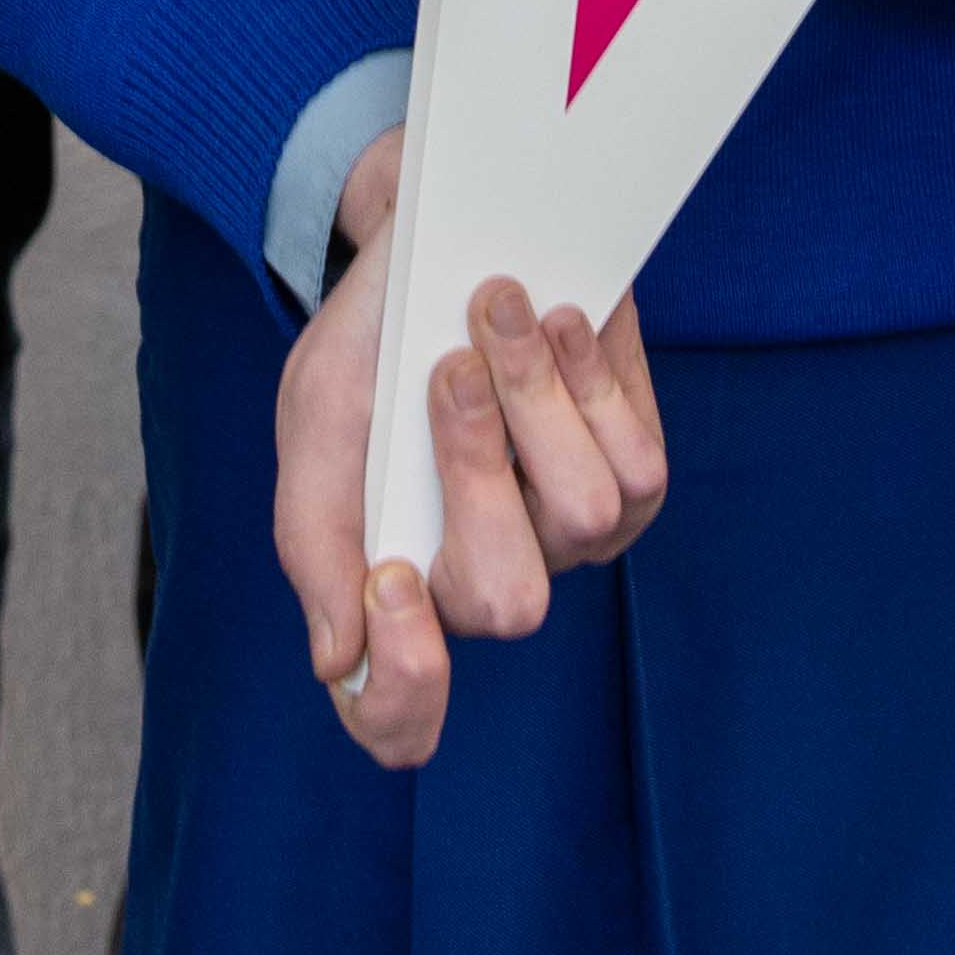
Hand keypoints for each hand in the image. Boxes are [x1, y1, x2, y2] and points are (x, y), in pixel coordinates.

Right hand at [263, 127, 662, 774]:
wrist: (441, 239)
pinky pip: (634, 459)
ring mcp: (570, 535)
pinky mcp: (635, 476)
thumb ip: (318, 538)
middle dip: (476, 469)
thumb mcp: (318, 424)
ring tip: (496, 310)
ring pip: (582, 514)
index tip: (390, 580)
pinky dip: (588, 376)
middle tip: (445, 372)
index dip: (405, 687)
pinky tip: (555, 318)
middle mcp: (493, 579)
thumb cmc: (373, 347)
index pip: (400, 715)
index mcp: (400, 586)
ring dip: (535, 397)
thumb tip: (339, 658)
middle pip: (509, 601)